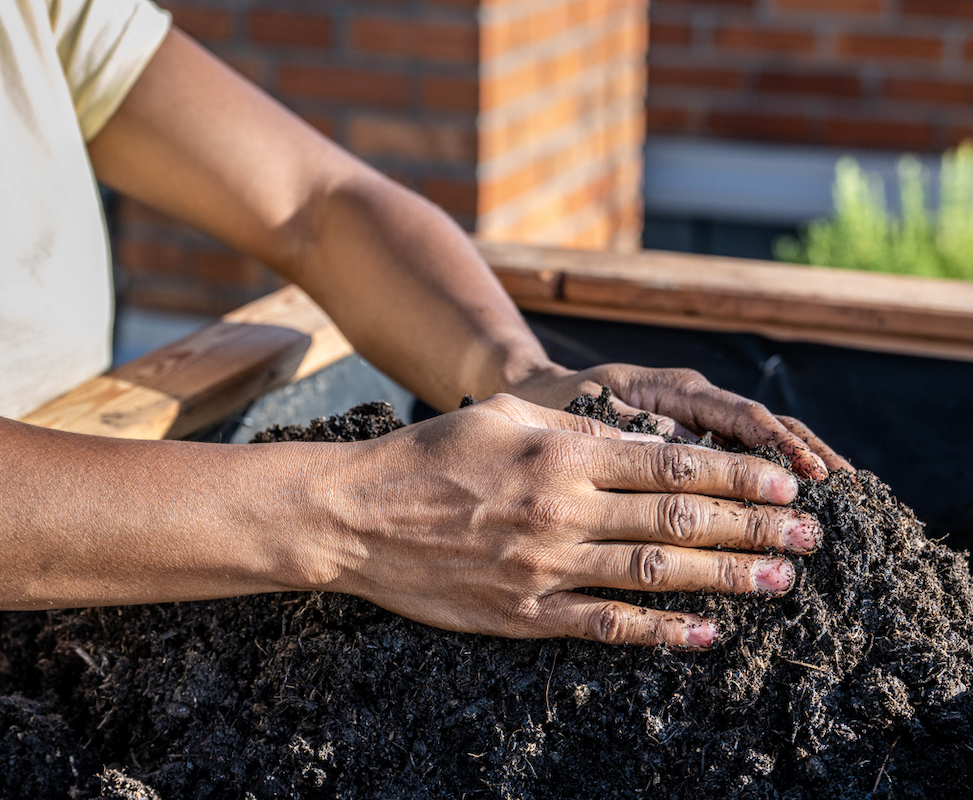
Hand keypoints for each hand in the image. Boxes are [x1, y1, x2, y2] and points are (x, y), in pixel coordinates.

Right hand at [326, 395, 819, 647]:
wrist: (354, 517)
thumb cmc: (427, 457)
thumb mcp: (502, 418)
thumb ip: (576, 428)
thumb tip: (645, 441)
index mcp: (560, 456)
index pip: (672, 464)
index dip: (738, 475)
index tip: (787, 483)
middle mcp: (562, 510)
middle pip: (680, 517)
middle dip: (755, 525)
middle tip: (810, 535)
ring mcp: (544, 567)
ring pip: (656, 571)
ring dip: (727, 576)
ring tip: (781, 579)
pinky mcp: (523, 613)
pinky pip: (605, 625)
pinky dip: (661, 632)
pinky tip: (706, 632)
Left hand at [508, 362, 852, 478]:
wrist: (539, 392)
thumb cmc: (556, 400)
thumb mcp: (583, 408)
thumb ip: (628, 425)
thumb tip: (677, 451)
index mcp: (673, 390)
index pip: (739, 415)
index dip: (776, 446)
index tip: (808, 476)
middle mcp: (696, 406)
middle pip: (766, 429)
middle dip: (806, 462)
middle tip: (844, 499)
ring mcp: (699, 426)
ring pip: (759, 448)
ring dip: (798, 475)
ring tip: (837, 510)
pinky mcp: (692, 452)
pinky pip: (735, 469)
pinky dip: (765, 490)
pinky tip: (791, 519)